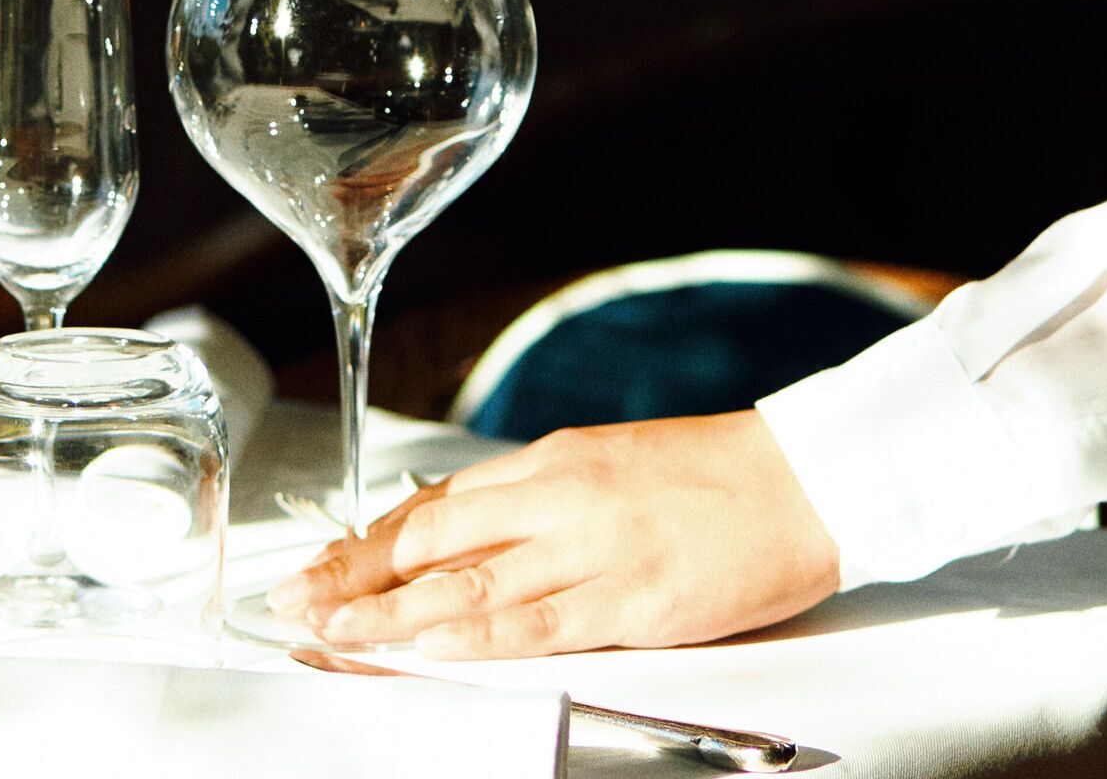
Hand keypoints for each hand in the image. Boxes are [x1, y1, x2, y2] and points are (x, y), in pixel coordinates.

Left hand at [272, 411, 840, 659]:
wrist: (809, 477)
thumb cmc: (715, 478)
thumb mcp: (608, 469)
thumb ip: (538, 505)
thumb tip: (467, 540)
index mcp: (551, 464)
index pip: (435, 507)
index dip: (367, 543)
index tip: (317, 570)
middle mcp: (558, 497)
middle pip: (431, 540)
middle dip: (355, 577)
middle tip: (296, 606)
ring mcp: (594, 547)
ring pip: (467, 582)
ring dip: (388, 613)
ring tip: (332, 634)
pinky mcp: (635, 597)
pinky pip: (538, 619)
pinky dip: (473, 632)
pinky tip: (425, 642)